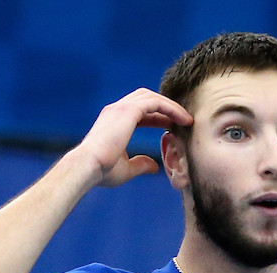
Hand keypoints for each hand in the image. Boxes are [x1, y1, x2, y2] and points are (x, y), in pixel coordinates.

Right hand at [77, 88, 192, 187]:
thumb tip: (154, 167)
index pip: (140, 112)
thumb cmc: (102, 171)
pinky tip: (183, 120)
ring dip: (171, 106)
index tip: (173, 128)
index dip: (158, 118)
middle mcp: (116, 110)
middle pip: (146, 99)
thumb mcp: (126, 169)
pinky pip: (155, 103)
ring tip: (187, 120)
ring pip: (152, 97)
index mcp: (114, 121)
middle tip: (183, 121)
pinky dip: (170, 108)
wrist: (88, 167)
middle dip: (166, 108)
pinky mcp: (128, 110)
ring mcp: (121, 108)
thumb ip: (140, 165)